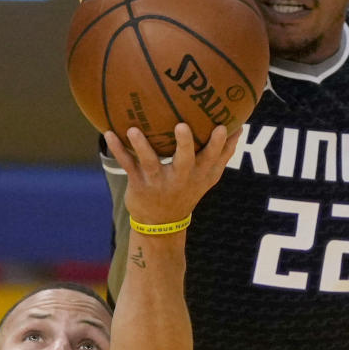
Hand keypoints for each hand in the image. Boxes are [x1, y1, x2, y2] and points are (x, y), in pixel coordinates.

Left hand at [105, 123, 237, 225]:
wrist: (161, 223)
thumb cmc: (187, 190)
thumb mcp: (209, 177)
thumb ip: (224, 153)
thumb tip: (240, 127)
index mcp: (199, 174)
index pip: (212, 158)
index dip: (218, 144)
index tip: (221, 127)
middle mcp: (180, 177)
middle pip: (184, 161)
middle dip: (184, 144)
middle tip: (182, 126)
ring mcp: (158, 181)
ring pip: (150, 162)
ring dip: (141, 146)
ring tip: (133, 131)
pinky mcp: (139, 183)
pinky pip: (126, 164)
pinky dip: (117, 149)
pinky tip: (108, 133)